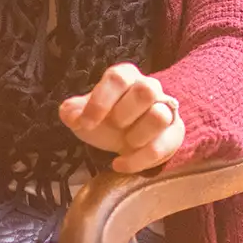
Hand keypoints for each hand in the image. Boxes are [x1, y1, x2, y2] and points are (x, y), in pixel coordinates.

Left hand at [59, 62, 185, 172]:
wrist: (125, 139)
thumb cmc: (105, 121)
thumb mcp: (84, 115)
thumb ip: (72, 112)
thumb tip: (69, 114)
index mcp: (124, 77)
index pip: (118, 78)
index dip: (101, 101)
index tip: (85, 123)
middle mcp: (148, 88)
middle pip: (147, 90)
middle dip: (124, 113)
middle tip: (114, 127)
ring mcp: (165, 109)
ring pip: (160, 116)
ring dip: (137, 135)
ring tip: (124, 143)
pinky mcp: (174, 132)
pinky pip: (165, 145)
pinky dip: (139, 160)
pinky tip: (120, 164)